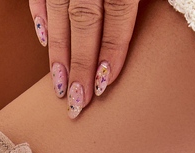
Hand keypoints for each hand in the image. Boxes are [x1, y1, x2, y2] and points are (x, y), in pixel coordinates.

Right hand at [28, 0, 141, 117]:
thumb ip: (143, 0)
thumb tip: (154, 23)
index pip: (117, 14)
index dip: (112, 50)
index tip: (103, 85)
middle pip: (84, 22)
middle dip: (80, 65)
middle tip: (78, 100)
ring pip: (58, 14)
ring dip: (58, 52)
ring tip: (59, 85)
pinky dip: (39, 16)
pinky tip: (44, 40)